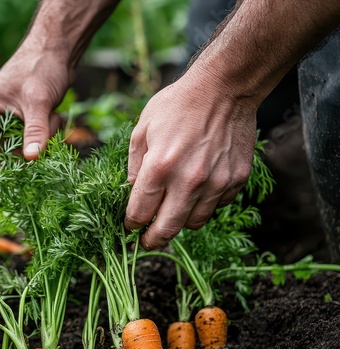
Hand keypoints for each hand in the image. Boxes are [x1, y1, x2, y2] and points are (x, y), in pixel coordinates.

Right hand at [0, 46, 73, 177]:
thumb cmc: (40, 67)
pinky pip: (34, 140)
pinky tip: (57, 117)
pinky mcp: (27, 121)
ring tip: (53, 121)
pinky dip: (48, 136)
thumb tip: (32, 159)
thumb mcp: (37, 102)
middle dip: (22, 155)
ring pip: (21, 148)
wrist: (58, 49)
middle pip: (0, 153)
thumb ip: (35, 132)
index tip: (5, 180)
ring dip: (40, 143)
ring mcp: (11, 120)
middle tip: (40, 153)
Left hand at [125, 69, 257, 248]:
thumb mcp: (142, 130)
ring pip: (194, 223)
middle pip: (167, 230)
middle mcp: (189, 180)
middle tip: (148, 241)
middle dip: (153, 240)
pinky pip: (216, 207)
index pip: (140, 213)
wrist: (224, 88)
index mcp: (159, 167)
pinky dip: (204, 204)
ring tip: (174, 208)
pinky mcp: (235, 181)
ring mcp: (215, 183)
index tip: (131, 226)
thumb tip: (132, 195)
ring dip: (180, 221)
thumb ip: (134, 167)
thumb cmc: (178, 106)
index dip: (131, 224)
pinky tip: (199, 188)